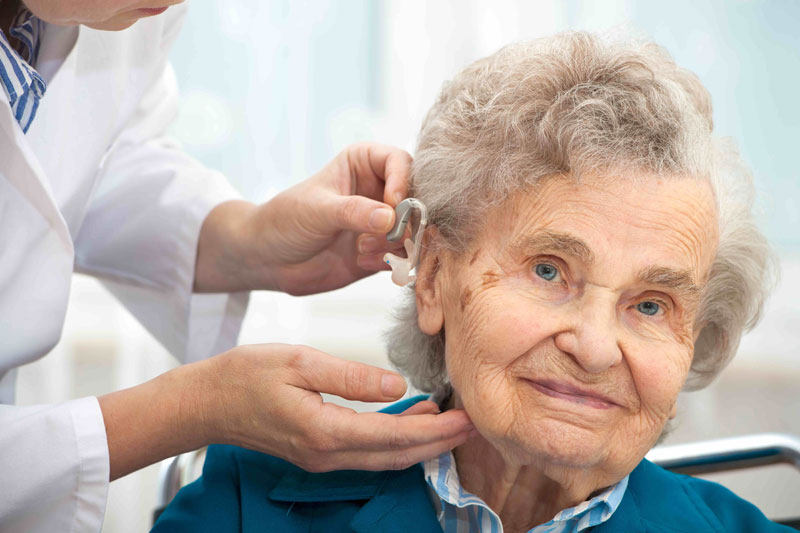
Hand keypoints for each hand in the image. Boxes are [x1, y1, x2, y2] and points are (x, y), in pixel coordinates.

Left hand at [194, 143, 412, 294]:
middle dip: (406, 220)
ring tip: (363, 250)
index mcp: (364, 163)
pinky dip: (389, 261)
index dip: (404, 182)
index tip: (393, 205)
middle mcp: (379, 190)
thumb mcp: (317, 211)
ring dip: (395, 244)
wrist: (268, 259)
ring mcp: (382, 222)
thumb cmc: (285, 220)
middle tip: (387, 235)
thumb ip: (354, 212)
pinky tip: (360, 262)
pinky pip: (403, 256)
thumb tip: (391, 219)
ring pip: (414, 231)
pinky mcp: (381, 251)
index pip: (402, 162)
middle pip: (417, 199)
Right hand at [200, 344, 473, 471]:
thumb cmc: (245, 375)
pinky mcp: (316, 454)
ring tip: (448, 423)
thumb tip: (396, 386)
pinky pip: (367, 454)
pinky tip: (407, 422)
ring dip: (419, 444)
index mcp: (325, 430)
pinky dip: (395, 442)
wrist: (205, 402)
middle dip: (438, 443)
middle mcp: (326, 454)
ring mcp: (321, 459)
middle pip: (396, 456)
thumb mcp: (300, 361)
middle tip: (470, 425)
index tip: (465, 418)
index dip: (434, 430)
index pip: (394, 436)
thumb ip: (351, 376)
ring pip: (384, 459)